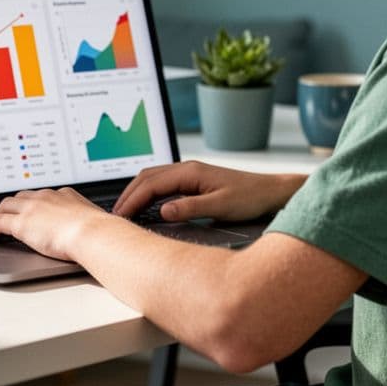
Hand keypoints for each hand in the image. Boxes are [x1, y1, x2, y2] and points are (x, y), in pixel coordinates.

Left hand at [0, 187, 110, 261]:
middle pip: (21, 196)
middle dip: (13, 204)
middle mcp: (46, 197)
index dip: (33, 203)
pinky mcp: (21, 223)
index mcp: (64, 195)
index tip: (31, 209)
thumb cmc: (99, 231)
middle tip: (7, 214)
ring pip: (6, 205)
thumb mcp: (94, 220)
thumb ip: (88, 222)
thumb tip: (95, 229)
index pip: (43, 195)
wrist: (92, 233)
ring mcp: (32, 209)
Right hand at [113, 161, 303, 222]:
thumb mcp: (221, 206)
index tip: (120, 217)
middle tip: (115, 216)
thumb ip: (191, 208)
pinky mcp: (194, 181)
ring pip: (153, 177)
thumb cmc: (250, 198)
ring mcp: (190, 173)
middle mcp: (187, 169)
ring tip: (125, 211)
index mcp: (190, 172)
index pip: (151, 184)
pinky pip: (163, 183)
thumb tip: (162, 210)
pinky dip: (148, 192)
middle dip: (128, 195)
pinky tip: (146, 205)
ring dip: (137, 192)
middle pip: (147, 177)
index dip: (133, 200)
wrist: (271, 192)